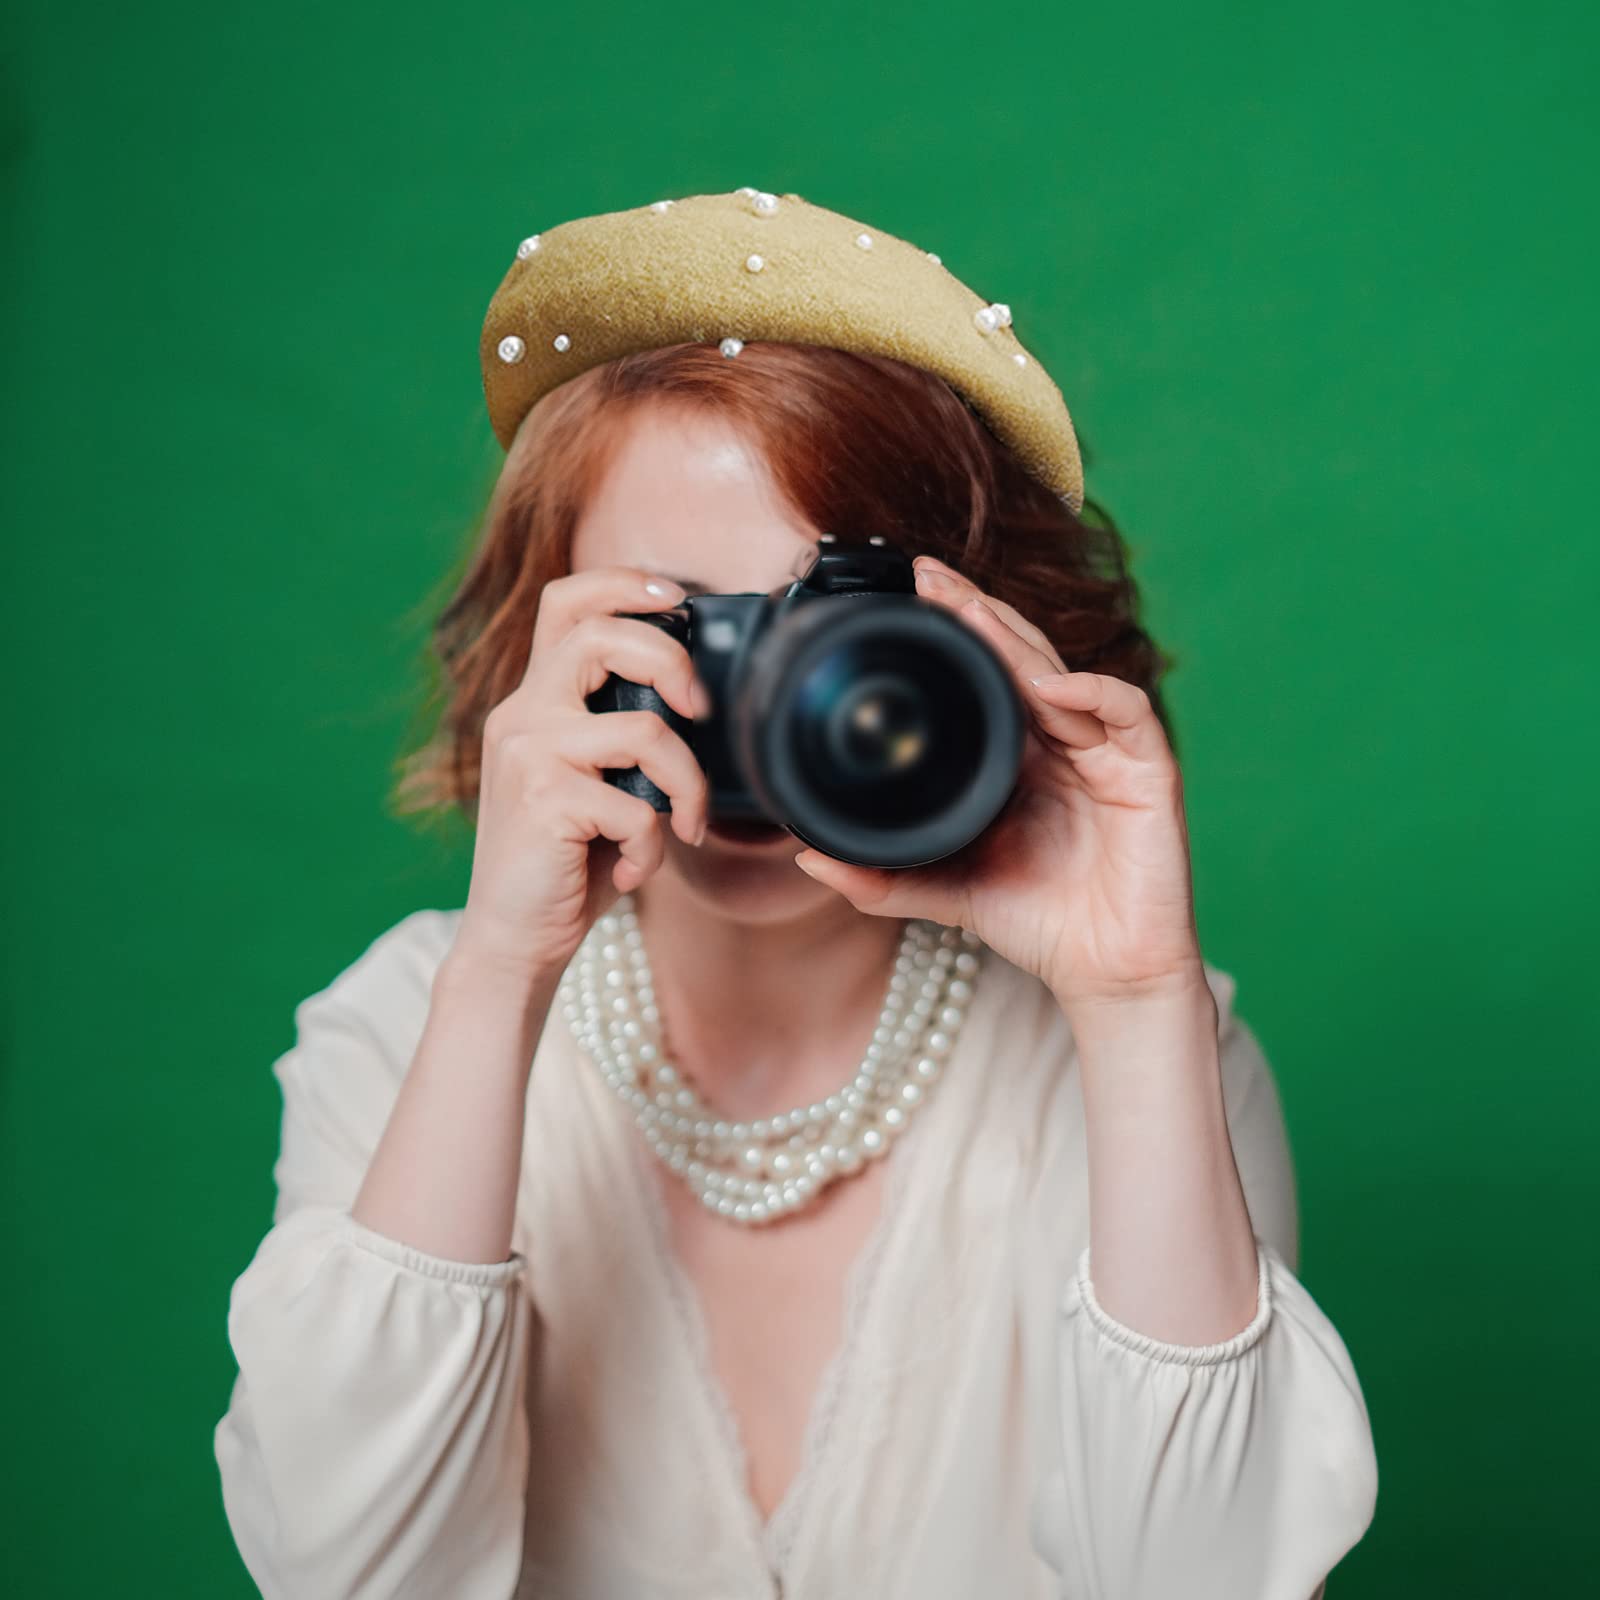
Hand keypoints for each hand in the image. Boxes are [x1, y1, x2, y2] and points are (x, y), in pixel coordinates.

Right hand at [453, 566, 712, 981]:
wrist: (512, 942)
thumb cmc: (568, 865)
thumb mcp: (596, 785)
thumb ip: (624, 736)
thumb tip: (700, 700)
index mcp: (534, 703)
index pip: (565, 602)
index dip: (624, 584)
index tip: (678, 598)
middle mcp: (522, 716)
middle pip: (601, 636)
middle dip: (672, 663)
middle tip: (702, 712)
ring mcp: (528, 755)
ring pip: (645, 731)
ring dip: (688, 786)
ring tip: (684, 827)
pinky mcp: (544, 801)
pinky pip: (638, 807)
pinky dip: (652, 846)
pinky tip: (630, 871)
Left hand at [791, 554, 1205, 1007]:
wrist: (1105, 974)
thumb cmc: (1035, 923)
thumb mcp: (944, 891)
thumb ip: (881, 877)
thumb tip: (807, 856)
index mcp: (1017, 755)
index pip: (987, 674)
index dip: (954, 630)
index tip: (907, 595)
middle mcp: (1061, 741)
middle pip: (1021, 655)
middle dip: (977, 610)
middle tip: (927, 575)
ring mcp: (1107, 752)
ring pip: (1064, 672)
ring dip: (1019, 639)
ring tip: (972, 611)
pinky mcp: (1149, 773)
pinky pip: (1127, 713)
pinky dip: (1092, 692)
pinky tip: (1051, 685)